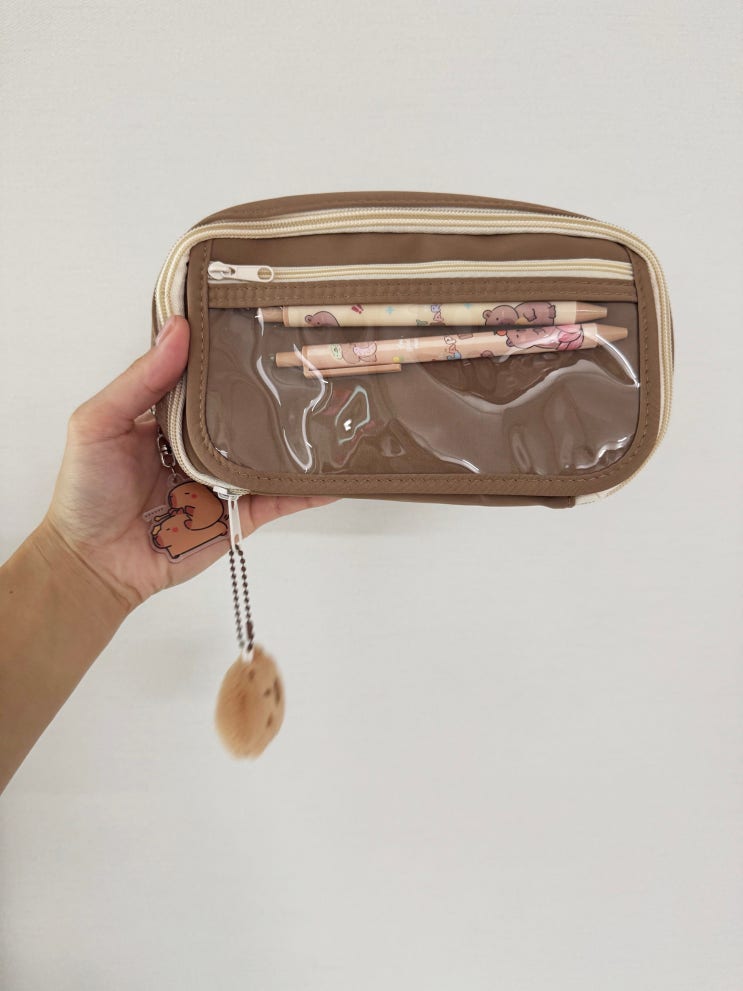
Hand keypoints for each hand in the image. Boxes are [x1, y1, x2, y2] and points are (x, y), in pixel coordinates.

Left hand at [42, 315, 334, 613]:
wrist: (95, 563)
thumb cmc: (86, 492)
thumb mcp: (99, 422)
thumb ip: (140, 379)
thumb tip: (178, 328)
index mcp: (171, 415)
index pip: (208, 376)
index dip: (232, 352)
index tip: (265, 322)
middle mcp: (203, 443)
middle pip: (247, 412)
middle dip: (279, 393)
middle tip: (316, 362)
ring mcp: (225, 479)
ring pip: (270, 454)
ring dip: (301, 439)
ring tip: (336, 413)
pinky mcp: (239, 515)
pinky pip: (278, 499)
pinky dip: (307, 491)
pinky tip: (334, 476)